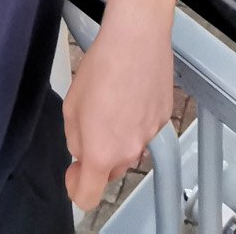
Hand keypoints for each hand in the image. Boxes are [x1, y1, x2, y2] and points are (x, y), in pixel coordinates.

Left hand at [63, 21, 173, 207]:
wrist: (136, 40)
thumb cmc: (103, 67)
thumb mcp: (71, 109)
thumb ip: (75, 140)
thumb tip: (82, 151)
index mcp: (102, 152)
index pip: (88, 196)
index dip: (75, 189)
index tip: (73, 174)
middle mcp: (130, 149)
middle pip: (111, 173)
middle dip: (98, 160)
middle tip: (89, 131)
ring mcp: (150, 134)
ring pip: (129, 150)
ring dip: (118, 140)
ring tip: (110, 106)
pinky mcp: (164, 117)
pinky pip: (145, 131)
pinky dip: (135, 122)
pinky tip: (128, 96)